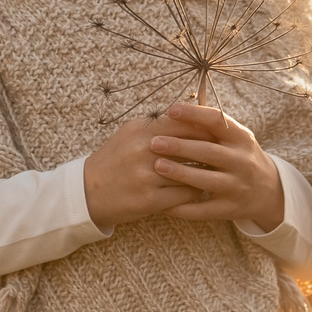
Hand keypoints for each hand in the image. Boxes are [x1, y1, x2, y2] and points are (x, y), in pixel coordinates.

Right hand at [83, 111, 211, 227]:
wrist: (88, 192)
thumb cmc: (115, 159)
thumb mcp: (131, 133)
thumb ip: (159, 123)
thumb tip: (192, 111)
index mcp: (141, 130)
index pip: (185, 123)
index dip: (206, 129)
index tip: (219, 135)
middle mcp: (144, 150)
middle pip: (192, 146)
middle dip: (211, 150)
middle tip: (224, 154)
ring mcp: (146, 176)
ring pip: (192, 172)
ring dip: (205, 173)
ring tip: (215, 172)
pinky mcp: (149, 200)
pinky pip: (185, 194)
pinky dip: (195, 192)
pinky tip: (199, 190)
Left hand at [150, 103, 283, 227]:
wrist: (268, 191)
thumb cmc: (239, 157)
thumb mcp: (234, 138)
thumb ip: (211, 126)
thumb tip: (174, 109)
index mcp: (242, 139)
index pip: (218, 121)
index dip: (193, 114)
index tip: (170, 110)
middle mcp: (243, 162)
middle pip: (208, 152)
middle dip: (179, 146)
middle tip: (154, 142)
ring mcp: (237, 187)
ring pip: (206, 180)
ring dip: (180, 173)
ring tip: (157, 165)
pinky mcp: (229, 209)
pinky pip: (202, 210)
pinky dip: (181, 207)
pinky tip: (162, 203)